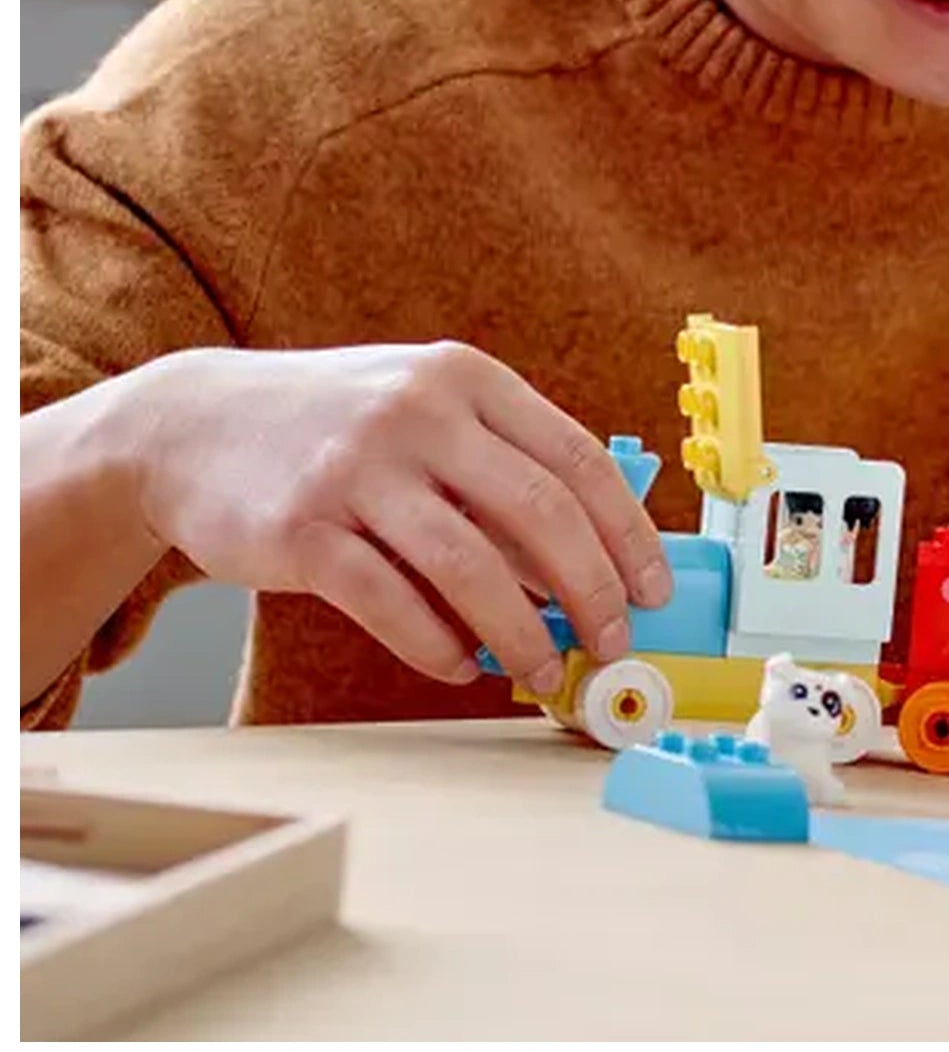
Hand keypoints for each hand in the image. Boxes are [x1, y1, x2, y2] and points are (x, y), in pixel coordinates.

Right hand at [124, 344, 671, 697]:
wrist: (190, 425)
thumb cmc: (335, 428)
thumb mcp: (425, 410)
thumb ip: (500, 466)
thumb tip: (586, 559)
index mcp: (467, 380)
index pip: (579, 460)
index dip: (628, 532)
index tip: (654, 588)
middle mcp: (419, 414)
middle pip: (541, 513)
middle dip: (592, 589)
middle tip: (612, 641)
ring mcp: (357, 470)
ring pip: (470, 567)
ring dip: (521, 633)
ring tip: (545, 670)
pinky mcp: (301, 529)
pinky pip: (390, 603)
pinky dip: (437, 646)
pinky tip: (461, 666)